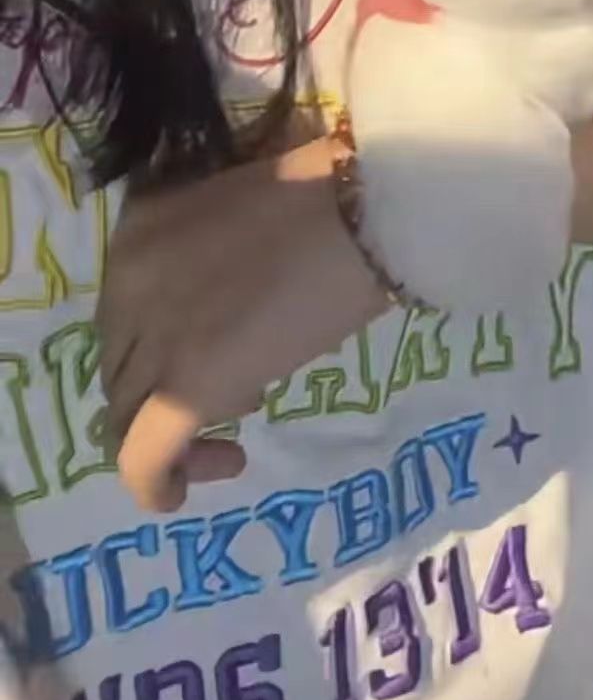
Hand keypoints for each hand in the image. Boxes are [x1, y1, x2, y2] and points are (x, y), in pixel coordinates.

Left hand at [98, 137, 387, 512]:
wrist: (363, 212)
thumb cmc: (331, 202)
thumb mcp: (244, 213)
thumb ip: (218, 257)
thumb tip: (239, 305)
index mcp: (138, 234)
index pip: (122, 313)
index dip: (158, 347)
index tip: (213, 351)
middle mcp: (127, 287)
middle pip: (120, 367)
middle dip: (161, 397)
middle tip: (233, 405)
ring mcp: (155, 339)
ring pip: (125, 415)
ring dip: (167, 441)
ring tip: (227, 447)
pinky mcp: (188, 387)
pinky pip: (144, 456)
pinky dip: (154, 484)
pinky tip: (174, 497)